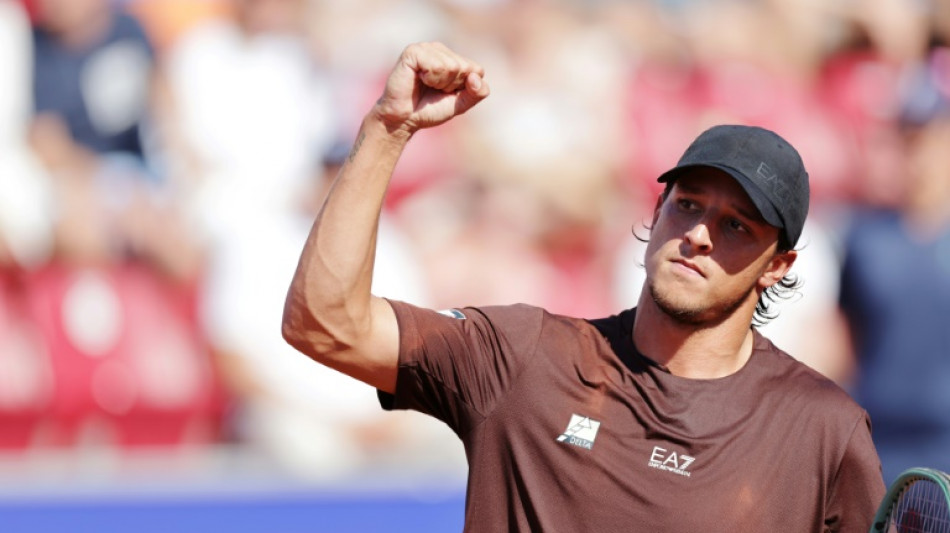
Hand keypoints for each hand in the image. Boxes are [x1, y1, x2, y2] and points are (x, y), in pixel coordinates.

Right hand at [371, 42, 489, 135]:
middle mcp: (439, 49)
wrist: (402, 119)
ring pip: (451, 66)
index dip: (464, 88)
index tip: (446, 93)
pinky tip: (418, 79)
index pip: (477, 70)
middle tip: (433, 90)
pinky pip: (436, 66)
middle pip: (464, 68)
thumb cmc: (429, 109)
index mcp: (452, 58)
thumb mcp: (460, 104)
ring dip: (439, 83)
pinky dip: (430, 79)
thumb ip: (477, 93)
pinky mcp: (413, 51)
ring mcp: (426, 48)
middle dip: (451, 86)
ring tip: (425, 85)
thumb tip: (475, 77)